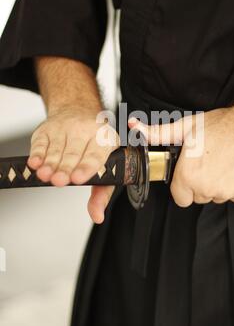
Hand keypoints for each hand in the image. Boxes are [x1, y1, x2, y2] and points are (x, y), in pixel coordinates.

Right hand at [28, 105, 119, 222]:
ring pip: (56, 148)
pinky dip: (37, 153)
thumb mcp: (106, 164)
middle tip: (59, 181)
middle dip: (65, 168)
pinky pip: (41, 142)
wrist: (78, 110)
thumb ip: (102, 192)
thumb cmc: (95, 143)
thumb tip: (97, 216)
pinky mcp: (47, 129)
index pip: (95, 155)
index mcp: (104, 139)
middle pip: (74, 153)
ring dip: (50, 163)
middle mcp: (85, 130)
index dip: (86, 167)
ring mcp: (65, 127)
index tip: (78, 178)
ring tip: (45, 176)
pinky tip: (35, 163)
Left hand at [128, 101, 233, 205]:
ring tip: (224, 161)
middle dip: (200, 183)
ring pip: (216, 196)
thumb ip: (158, 133)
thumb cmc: (224, 125)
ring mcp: (227, 193)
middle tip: (208, 161)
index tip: (189, 173)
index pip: (179, 197)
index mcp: (189, 175)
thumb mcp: (186, 127)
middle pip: (198, 196)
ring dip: (218, 184)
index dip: (183, 184)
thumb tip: (135, 127)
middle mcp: (207, 188)